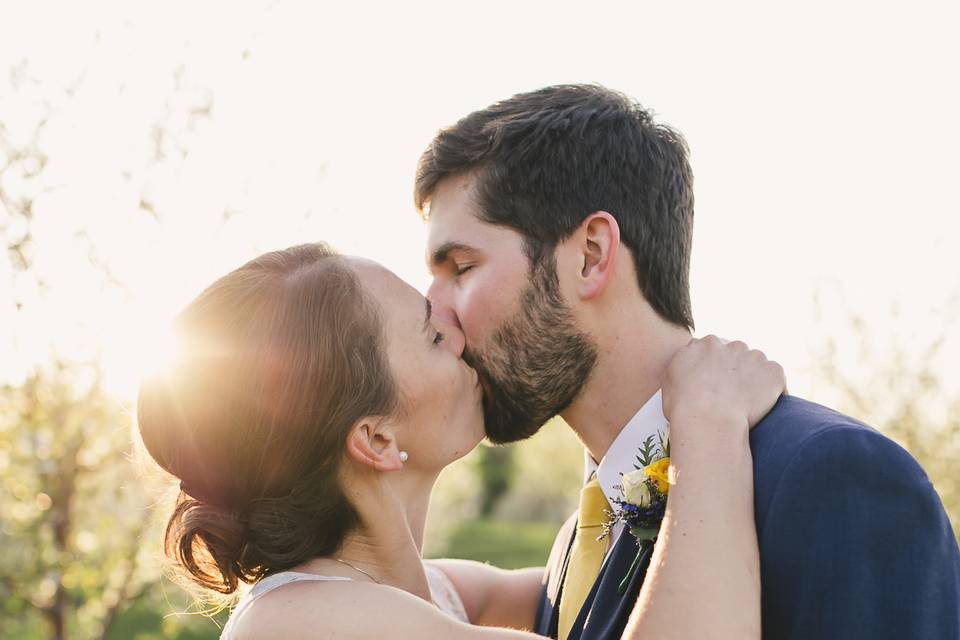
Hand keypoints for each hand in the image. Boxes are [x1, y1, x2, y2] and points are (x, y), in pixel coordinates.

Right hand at [662, 335, 785, 431]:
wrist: (709, 421)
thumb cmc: (684, 408)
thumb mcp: (670, 380)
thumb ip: (683, 364)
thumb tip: (692, 367)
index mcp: (704, 344)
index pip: (712, 349)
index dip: (713, 367)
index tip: (713, 383)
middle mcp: (730, 345)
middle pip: (736, 353)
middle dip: (734, 369)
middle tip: (729, 394)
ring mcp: (754, 356)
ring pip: (756, 363)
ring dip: (753, 377)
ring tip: (745, 402)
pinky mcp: (773, 371)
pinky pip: (775, 377)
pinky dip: (771, 388)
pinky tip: (761, 405)